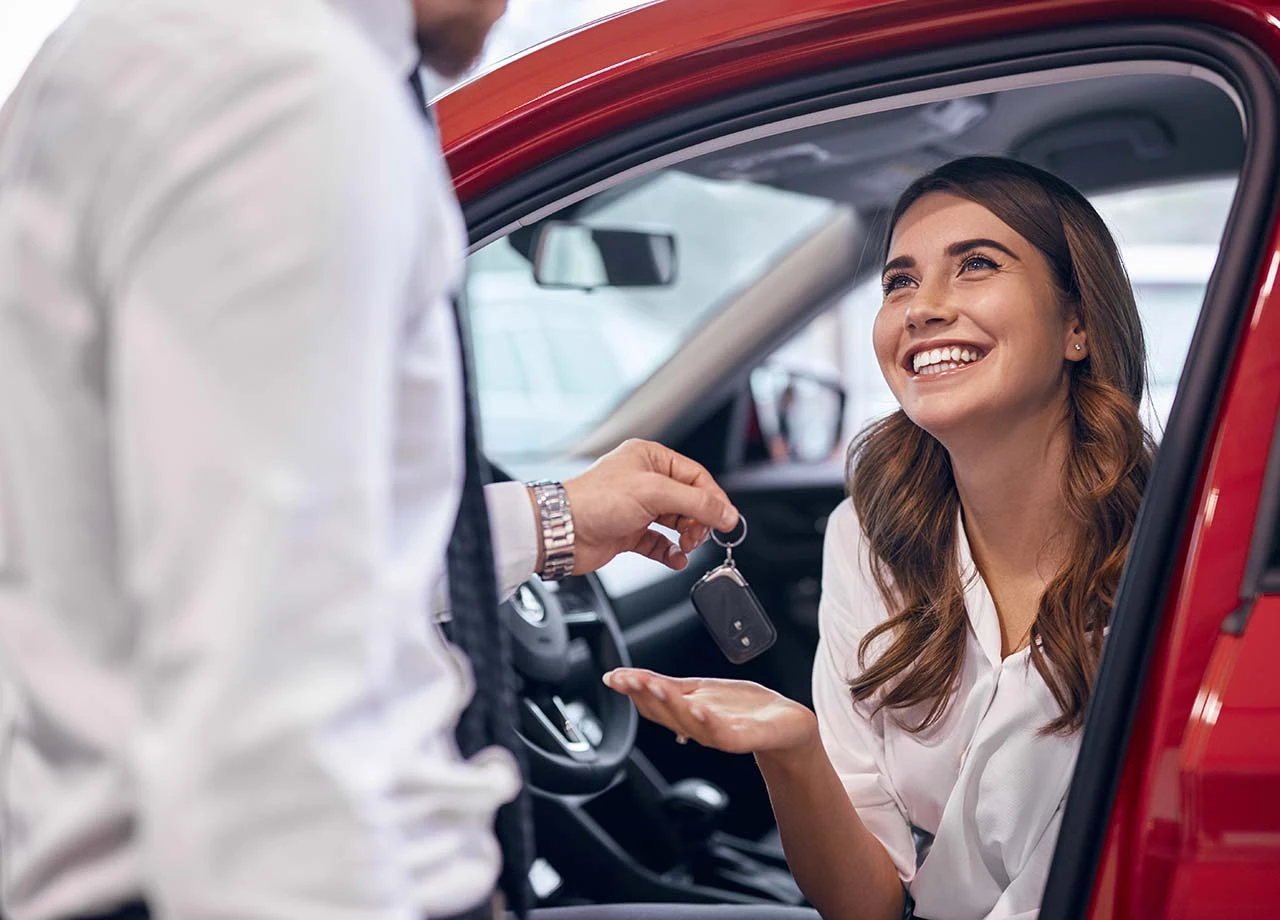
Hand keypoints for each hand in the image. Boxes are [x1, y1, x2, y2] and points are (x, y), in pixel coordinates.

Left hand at [554, 439, 738, 574]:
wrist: (560, 531)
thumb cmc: (594, 501)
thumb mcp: (654, 493)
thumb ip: (696, 503)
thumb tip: (727, 513)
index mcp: (650, 458)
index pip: (696, 476)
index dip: (714, 499)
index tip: (727, 520)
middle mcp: (644, 480)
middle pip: (689, 500)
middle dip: (699, 520)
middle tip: (700, 534)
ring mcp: (636, 508)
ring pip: (676, 522)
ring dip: (687, 536)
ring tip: (687, 545)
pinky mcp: (628, 532)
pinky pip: (660, 543)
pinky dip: (671, 552)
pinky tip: (676, 558)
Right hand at [602, 667, 817, 755]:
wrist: (785, 725)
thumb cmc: (743, 708)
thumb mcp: (698, 690)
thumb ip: (666, 687)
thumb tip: (626, 677)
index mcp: (685, 715)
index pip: (652, 704)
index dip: (632, 690)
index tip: (614, 677)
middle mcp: (698, 728)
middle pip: (665, 714)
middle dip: (644, 694)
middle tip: (627, 678)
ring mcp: (720, 734)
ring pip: (687, 722)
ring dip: (669, 704)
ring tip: (653, 686)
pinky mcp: (743, 738)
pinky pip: (720, 731)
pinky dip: (706, 720)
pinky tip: (697, 706)